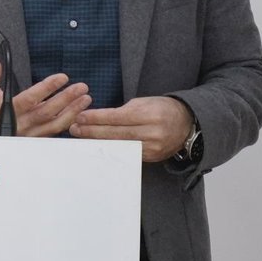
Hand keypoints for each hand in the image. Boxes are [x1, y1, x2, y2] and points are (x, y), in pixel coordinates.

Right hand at [0, 56, 91, 136]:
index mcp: (8, 111)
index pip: (30, 99)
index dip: (47, 88)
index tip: (63, 77)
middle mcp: (22, 125)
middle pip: (47, 112)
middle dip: (66, 99)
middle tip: (81, 87)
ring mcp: (31, 134)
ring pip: (54, 124)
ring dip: (72, 111)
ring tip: (85, 99)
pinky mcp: (38, 138)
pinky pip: (56, 131)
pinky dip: (69, 122)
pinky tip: (80, 112)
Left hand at [69, 95, 193, 161]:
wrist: (187, 124)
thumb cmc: (163, 108)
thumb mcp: (145, 102)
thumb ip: (123, 111)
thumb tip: (97, 118)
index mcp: (150, 114)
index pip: (117, 117)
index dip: (97, 118)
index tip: (80, 117)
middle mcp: (152, 133)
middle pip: (116, 134)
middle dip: (92, 132)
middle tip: (74, 129)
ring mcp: (152, 148)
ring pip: (119, 146)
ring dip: (98, 142)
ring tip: (81, 138)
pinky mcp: (151, 158)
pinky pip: (127, 154)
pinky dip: (111, 150)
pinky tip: (98, 147)